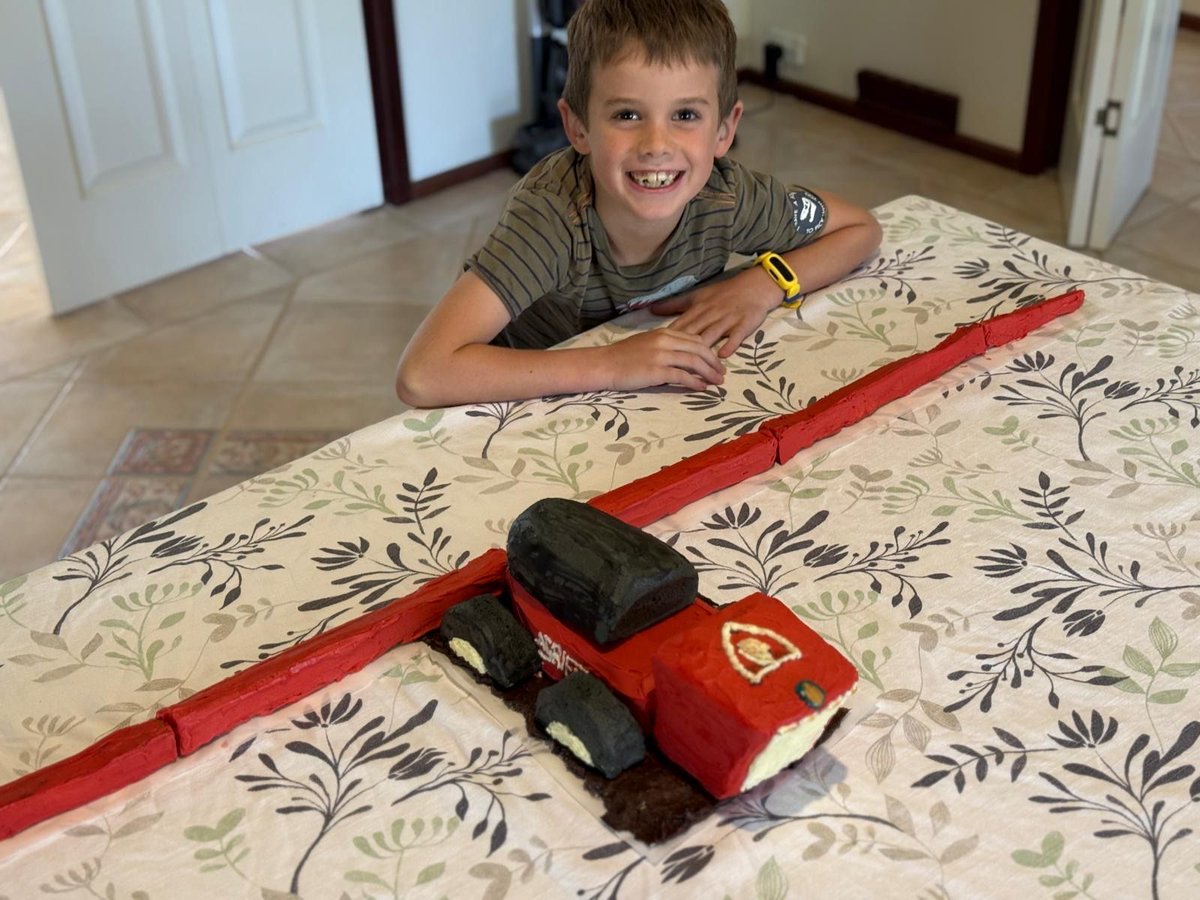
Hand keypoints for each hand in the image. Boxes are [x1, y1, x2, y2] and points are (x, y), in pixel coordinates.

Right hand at [601, 328, 725, 391]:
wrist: (604, 364)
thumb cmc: (623, 356)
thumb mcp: (647, 343)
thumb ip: (666, 345)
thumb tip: (684, 354)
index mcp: (664, 332)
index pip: (695, 339)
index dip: (709, 351)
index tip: (717, 361)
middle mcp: (665, 341)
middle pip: (699, 349)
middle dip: (714, 362)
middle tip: (722, 373)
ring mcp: (661, 355)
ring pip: (693, 362)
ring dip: (709, 373)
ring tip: (717, 382)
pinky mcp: (656, 371)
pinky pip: (682, 376)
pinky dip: (695, 382)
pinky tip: (702, 388)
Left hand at [649, 266, 778, 357]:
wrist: (754, 286)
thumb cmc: (723, 293)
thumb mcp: (697, 295)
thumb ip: (674, 304)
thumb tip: (650, 309)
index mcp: (697, 308)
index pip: (680, 326)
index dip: (667, 339)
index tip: (657, 353)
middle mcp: (710, 314)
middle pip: (694, 333)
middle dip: (682, 349)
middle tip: (670, 365)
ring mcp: (727, 319)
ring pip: (713, 335)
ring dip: (704, 352)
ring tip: (696, 368)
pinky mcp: (744, 324)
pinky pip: (736, 335)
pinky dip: (730, 344)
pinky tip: (723, 355)